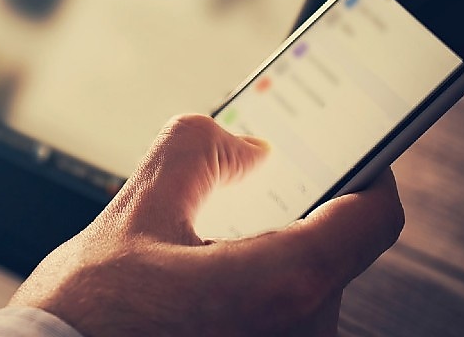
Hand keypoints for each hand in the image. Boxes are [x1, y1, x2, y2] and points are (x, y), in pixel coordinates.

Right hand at [9, 114, 403, 336]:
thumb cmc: (87, 314)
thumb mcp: (136, 210)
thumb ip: (196, 151)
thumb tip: (245, 145)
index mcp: (282, 284)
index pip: (375, 218)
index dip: (369, 173)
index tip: (349, 154)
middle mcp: (301, 334)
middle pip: (333, 252)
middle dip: (294, 215)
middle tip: (246, 191)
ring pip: (304, 290)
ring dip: (269, 259)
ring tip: (206, 247)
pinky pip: (281, 323)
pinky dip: (254, 297)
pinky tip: (199, 288)